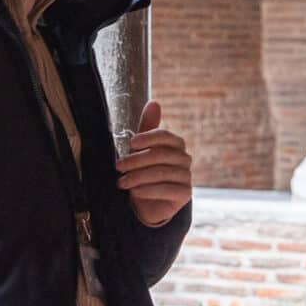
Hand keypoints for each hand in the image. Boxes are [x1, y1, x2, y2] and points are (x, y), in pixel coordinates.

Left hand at [116, 100, 194, 226]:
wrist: (147, 202)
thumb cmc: (143, 171)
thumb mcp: (141, 149)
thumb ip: (147, 127)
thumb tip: (154, 103)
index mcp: (176, 145)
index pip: (165, 136)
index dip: (148, 137)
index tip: (131, 143)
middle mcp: (184, 159)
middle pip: (162, 155)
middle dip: (136, 160)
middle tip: (118, 166)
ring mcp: (187, 176)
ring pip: (162, 173)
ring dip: (138, 177)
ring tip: (121, 182)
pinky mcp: (185, 193)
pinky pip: (167, 189)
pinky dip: (148, 190)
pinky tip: (135, 191)